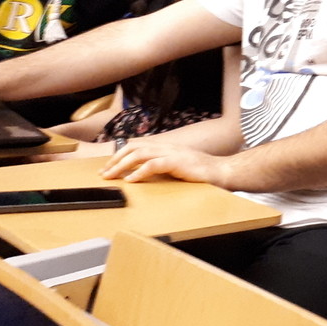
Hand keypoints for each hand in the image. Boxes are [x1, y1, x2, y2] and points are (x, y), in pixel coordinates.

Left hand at [101, 138, 233, 186]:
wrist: (222, 171)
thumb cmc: (201, 172)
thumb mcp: (176, 166)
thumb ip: (161, 166)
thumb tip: (141, 173)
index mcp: (165, 147)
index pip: (137, 145)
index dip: (120, 155)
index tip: (108, 168)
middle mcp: (166, 146)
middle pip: (134, 147)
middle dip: (116, 159)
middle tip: (104, 173)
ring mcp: (172, 153)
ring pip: (140, 154)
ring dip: (122, 165)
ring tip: (112, 176)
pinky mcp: (177, 162)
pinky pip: (154, 165)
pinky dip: (140, 172)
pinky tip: (131, 180)